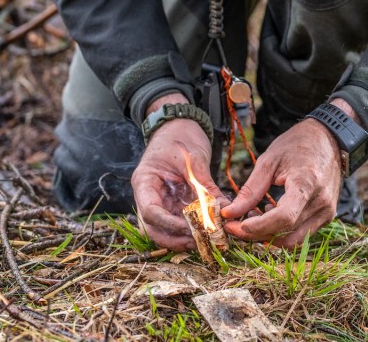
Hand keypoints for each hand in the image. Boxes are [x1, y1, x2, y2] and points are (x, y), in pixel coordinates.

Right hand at [131, 114, 223, 251]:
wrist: (179, 126)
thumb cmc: (180, 137)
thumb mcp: (193, 158)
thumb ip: (204, 184)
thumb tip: (222, 208)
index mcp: (145, 182)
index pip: (150, 211)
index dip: (169, 224)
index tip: (190, 229)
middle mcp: (149, 196)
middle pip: (154, 228)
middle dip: (175, 238)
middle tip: (200, 241)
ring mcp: (161, 201)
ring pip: (165, 230)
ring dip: (184, 238)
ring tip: (207, 239)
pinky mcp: (174, 204)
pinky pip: (180, 222)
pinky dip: (193, 228)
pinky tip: (210, 231)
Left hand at [220, 106, 348, 247]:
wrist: (328, 139)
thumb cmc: (297, 145)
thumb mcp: (269, 161)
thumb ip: (250, 190)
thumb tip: (229, 213)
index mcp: (307, 184)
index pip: (283, 218)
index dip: (257, 227)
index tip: (234, 225)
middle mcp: (321, 202)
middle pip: (286, 232)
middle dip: (256, 234)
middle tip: (234, 224)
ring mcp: (327, 211)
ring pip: (293, 239)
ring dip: (269, 235)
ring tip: (254, 216)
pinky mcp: (327, 216)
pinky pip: (302, 233)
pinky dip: (282, 230)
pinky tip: (270, 212)